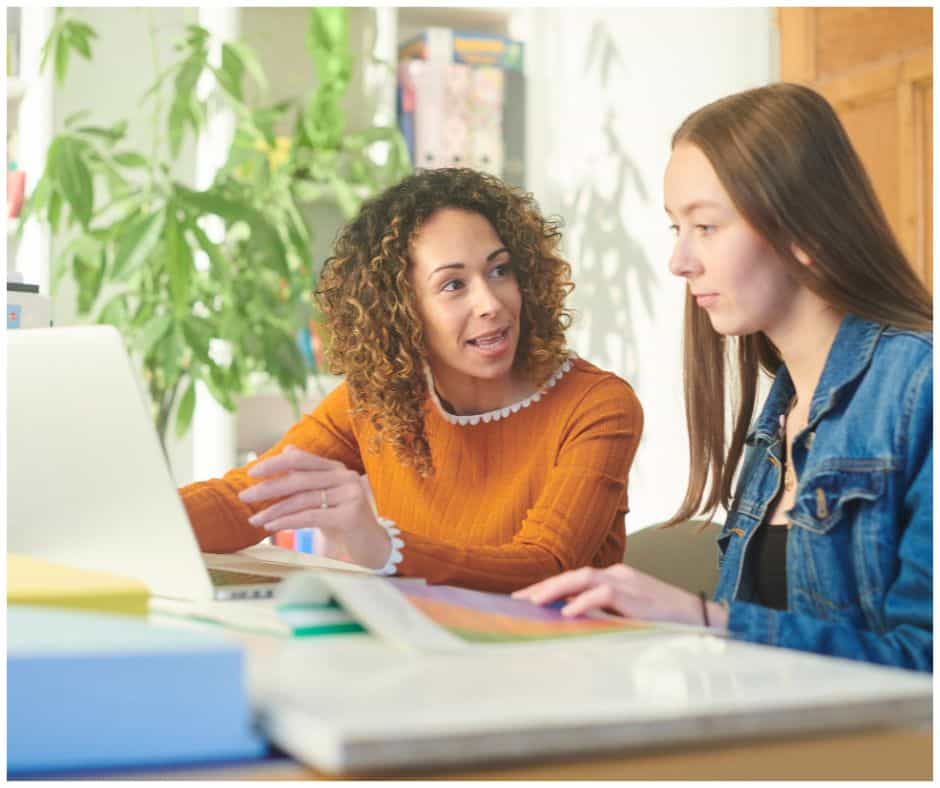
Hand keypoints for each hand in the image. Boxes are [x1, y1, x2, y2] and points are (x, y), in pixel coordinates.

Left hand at [237, 445, 391, 569]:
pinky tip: (272, 526)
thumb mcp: (324, 497)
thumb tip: (287, 450)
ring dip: (274, 511)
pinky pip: (311, 516)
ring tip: (255, 519)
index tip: (252, 472)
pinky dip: (287, 521)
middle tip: (244, 496)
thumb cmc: (343, 522)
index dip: (276, 463)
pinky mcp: (351, 514)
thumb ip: (307, 476)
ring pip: (302, 499)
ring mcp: (350, 494)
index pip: (302, 459)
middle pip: (299, 479)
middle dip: (268, 488)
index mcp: (337, 468)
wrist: (373, 547)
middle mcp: (346, 476)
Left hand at [512, 564, 727, 629]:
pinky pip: (604, 594)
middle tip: (519, 600)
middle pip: (574, 574)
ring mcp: (629, 582)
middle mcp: (620, 575)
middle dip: (544, 586)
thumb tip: (573, 624)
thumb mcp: (632, 616)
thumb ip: (607, 614)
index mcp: (618, 578)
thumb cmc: (669, 623)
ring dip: (556, 589)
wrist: (707, 620)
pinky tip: (567, 612)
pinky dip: (584, 601)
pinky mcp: (637, 596)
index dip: (550, 587)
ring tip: (534, 603)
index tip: (526, 599)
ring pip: (584, 577)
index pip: (577, 578)